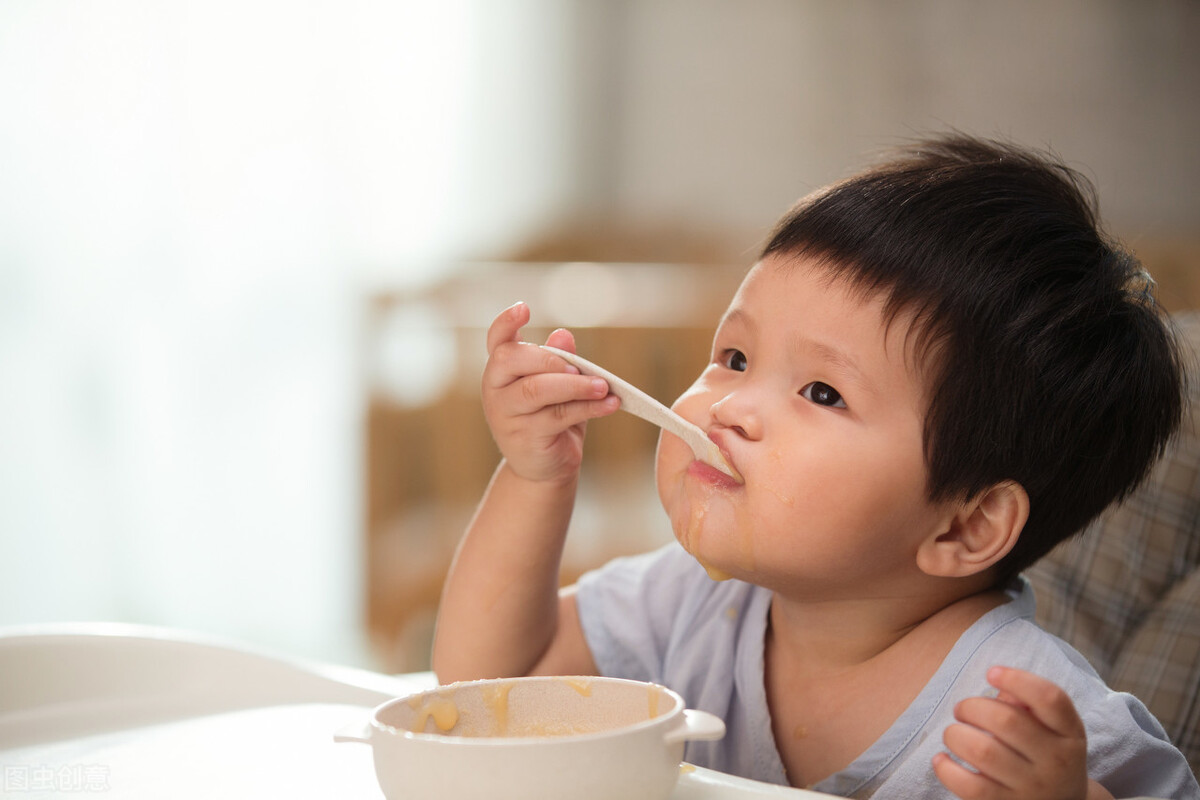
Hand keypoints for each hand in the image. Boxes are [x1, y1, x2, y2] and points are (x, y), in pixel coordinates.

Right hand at [481, 302, 618, 483]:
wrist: (544, 468)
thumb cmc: (550, 419)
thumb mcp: (557, 386)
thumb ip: (559, 361)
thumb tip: (563, 335)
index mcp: (501, 371)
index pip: (496, 340)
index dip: (505, 322)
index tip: (524, 308)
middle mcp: (495, 390)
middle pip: (512, 360)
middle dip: (548, 358)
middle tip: (580, 368)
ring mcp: (505, 415)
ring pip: (536, 390)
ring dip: (574, 385)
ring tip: (603, 386)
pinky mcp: (524, 437)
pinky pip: (557, 416)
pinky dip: (588, 408)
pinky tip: (610, 404)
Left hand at [932, 666, 1110, 799]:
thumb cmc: (1045, 755)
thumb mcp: (1052, 729)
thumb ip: (1027, 704)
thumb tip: (1000, 685)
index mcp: (1069, 734)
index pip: (1051, 699)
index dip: (1017, 679)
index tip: (991, 673)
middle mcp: (1056, 762)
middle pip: (1006, 720)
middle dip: (972, 707)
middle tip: (962, 710)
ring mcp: (1032, 788)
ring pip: (983, 751)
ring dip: (956, 734)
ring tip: (955, 734)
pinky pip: (969, 786)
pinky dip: (946, 768)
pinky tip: (943, 759)